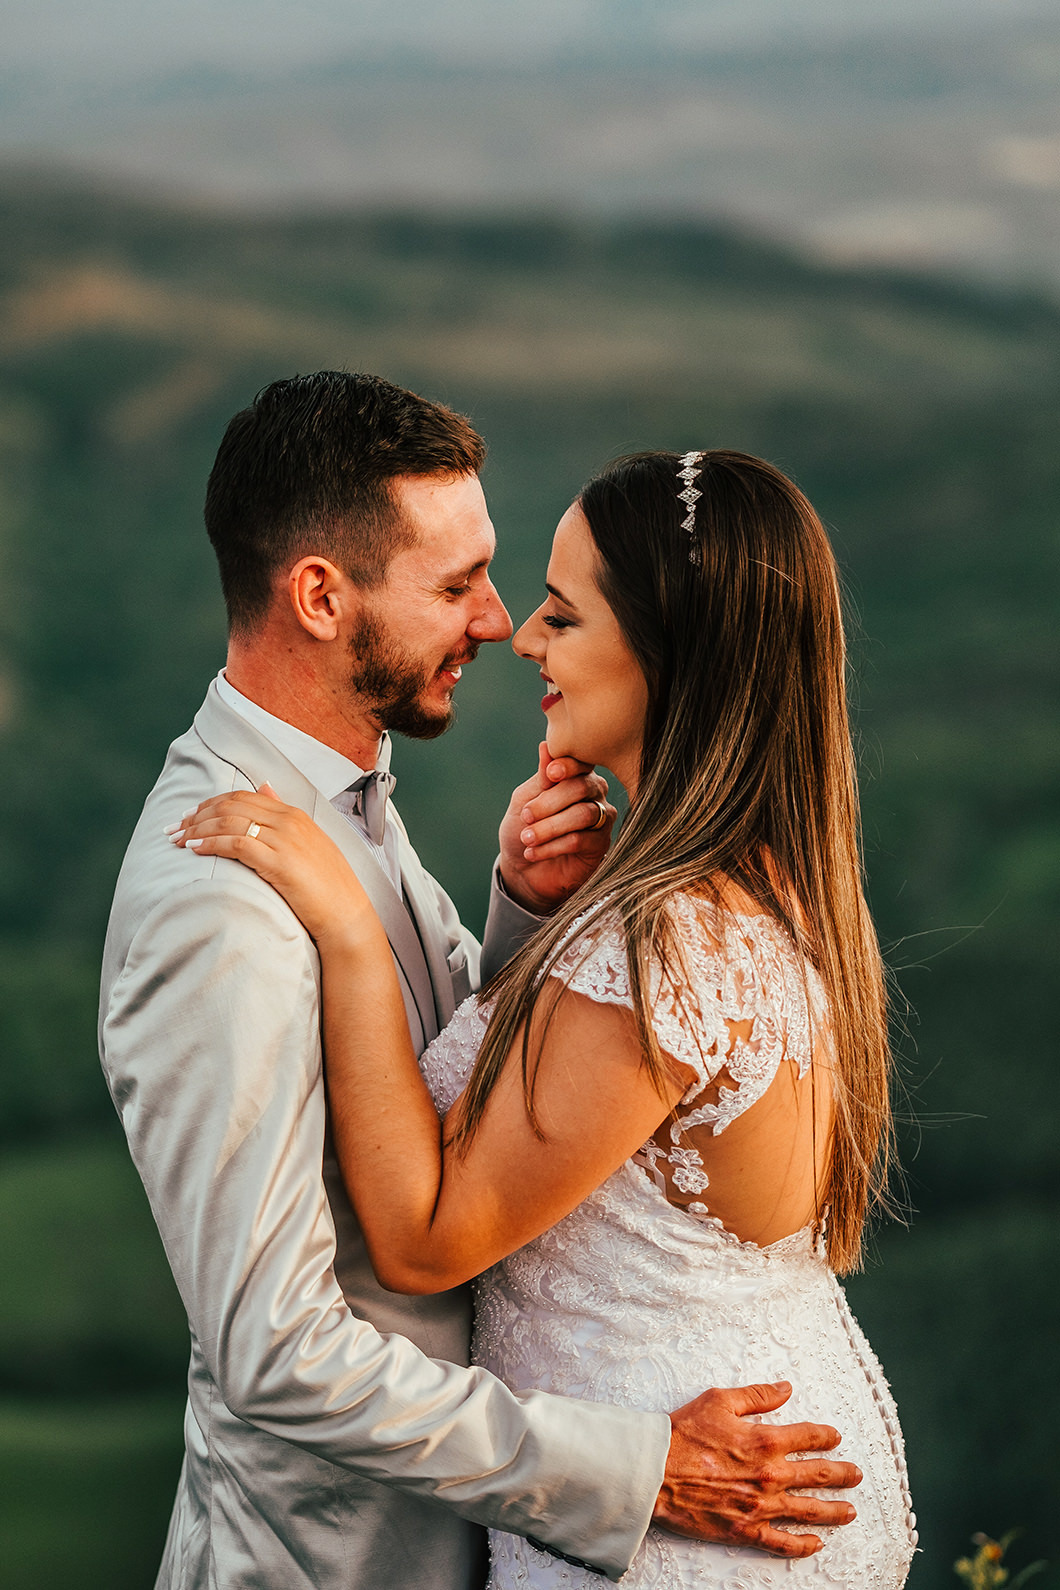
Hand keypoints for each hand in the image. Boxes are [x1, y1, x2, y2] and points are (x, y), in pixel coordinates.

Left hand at [166, 785, 380, 951]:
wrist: (345, 913)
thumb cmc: (326, 885)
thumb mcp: (307, 842)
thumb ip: (283, 815)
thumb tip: (265, 787)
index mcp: (295, 814)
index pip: (243, 797)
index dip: (211, 803)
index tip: (189, 816)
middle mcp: (289, 821)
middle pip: (231, 806)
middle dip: (197, 815)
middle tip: (173, 828)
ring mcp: (285, 840)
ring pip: (229, 822)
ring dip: (197, 829)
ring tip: (177, 840)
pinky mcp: (279, 861)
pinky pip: (236, 844)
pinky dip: (211, 844)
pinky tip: (195, 849)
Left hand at [498, 743, 615, 913]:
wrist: (524, 869)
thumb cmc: (523, 827)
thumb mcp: (524, 800)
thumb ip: (540, 778)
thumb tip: (545, 746)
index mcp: (576, 774)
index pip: (580, 762)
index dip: (567, 766)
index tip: (550, 773)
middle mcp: (594, 792)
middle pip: (582, 787)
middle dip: (549, 802)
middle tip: (525, 816)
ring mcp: (602, 817)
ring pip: (583, 814)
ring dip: (550, 827)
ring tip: (527, 838)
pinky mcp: (602, 844)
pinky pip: (581, 840)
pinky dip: (553, 846)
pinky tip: (533, 852)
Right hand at [656, 1381, 860, 1557]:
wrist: (655, 1471)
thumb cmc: (683, 1433)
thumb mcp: (719, 1401)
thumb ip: (757, 1396)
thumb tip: (786, 1388)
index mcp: (766, 1440)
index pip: (809, 1436)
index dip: (826, 1436)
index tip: (836, 1436)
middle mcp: (770, 1475)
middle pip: (819, 1475)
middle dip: (842, 1474)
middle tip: (856, 1474)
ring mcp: (761, 1506)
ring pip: (809, 1511)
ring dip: (834, 1511)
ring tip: (850, 1511)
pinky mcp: (746, 1531)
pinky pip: (782, 1543)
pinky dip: (802, 1545)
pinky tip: (816, 1544)